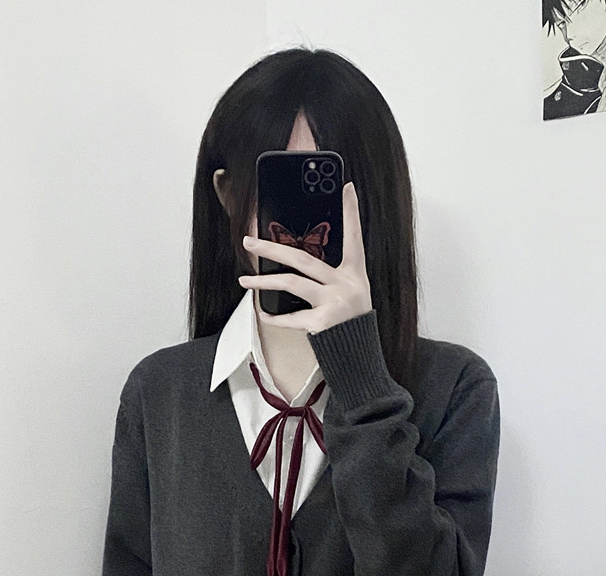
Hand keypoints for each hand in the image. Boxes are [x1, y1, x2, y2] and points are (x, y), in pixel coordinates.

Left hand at [237, 180, 372, 333]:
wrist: (360, 358)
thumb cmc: (351, 324)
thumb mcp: (351, 295)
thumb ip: (331, 277)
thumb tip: (296, 262)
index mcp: (355, 274)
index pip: (354, 236)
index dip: (352, 212)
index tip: (347, 188)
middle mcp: (345, 284)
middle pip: (303, 258)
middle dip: (272, 248)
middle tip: (249, 241)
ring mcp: (334, 302)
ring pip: (290, 283)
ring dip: (263, 281)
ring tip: (244, 279)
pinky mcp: (322, 323)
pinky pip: (291, 317)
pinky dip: (275, 317)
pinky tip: (262, 312)